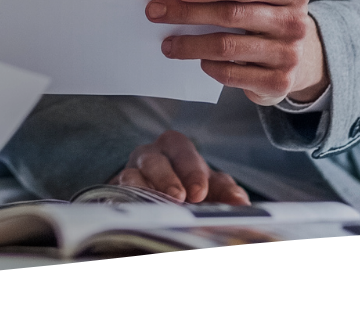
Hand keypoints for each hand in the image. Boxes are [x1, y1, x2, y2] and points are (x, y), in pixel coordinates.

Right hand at [112, 130, 248, 204]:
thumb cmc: (192, 191)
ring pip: (133, 175)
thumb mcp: (213, 189)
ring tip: (158, 206)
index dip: (192, 172)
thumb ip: (228, 193)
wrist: (165, 205)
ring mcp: (131, 172)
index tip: (200, 193)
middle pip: (155, 160)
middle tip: (180, 198)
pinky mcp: (118, 191)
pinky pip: (119, 193)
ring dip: (146, 190)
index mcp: (177, 149)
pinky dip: (128, 201)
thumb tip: (241, 203)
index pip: (183, 152)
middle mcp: (151, 155)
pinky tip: (136, 210)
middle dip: (168, 179)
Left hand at [148, 0, 325, 106]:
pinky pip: (232, 74)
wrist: (304, 58)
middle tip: (156, 12)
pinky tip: (198, 60)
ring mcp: (289, 55)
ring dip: (189, 45)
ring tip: (167, 44)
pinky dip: (210, 66)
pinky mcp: (278, 83)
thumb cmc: (269, 17)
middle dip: (187, 13)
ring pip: (226, 47)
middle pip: (231, 15)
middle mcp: (295, 23)